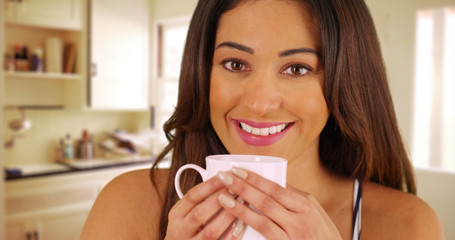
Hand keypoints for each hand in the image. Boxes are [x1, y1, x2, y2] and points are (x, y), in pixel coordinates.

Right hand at [165, 176, 241, 238]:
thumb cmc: (185, 227)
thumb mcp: (183, 212)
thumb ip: (198, 200)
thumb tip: (221, 181)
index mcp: (177, 215)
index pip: (192, 196)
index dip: (209, 185)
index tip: (224, 175)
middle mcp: (181, 230)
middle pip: (200, 213)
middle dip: (219, 199)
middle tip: (235, 189)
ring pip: (210, 231)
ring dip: (227, 217)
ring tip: (240, 204)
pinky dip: (231, 236)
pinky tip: (240, 226)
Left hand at [216, 168, 342, 239]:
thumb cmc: (322, 233)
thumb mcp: (313, 209)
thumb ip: (292, 196)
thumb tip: (271, 181)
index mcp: (305, 206)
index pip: (275, 188)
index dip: (255, 179)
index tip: (237, 170)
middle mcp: (299, 221)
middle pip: (265, 201)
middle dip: (242, 188)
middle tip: (224, 177)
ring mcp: (291, 238)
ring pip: (261, 220)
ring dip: (239, 208)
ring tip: (223, 197)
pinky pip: (263, 237)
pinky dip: (247, 227)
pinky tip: (234, 221)